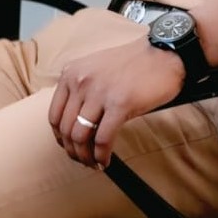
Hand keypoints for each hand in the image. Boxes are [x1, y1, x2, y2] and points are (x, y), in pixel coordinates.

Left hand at [47, 37, 185, 168]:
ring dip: (85, 156)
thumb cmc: (133, 63)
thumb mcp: (96, 68)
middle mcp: (80, 82)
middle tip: (83, 160)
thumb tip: (75, 123)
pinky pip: (103, 139)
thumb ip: (81, 89)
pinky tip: (106, 162)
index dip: (60, 138)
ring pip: (81, 136)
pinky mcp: (120, 105)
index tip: (68, 147)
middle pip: (66, 129)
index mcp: (71, 73)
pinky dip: (101, 156)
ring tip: (93, 163)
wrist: (163, 53)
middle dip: (73, 151)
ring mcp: (99, 93)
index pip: (54, 115)